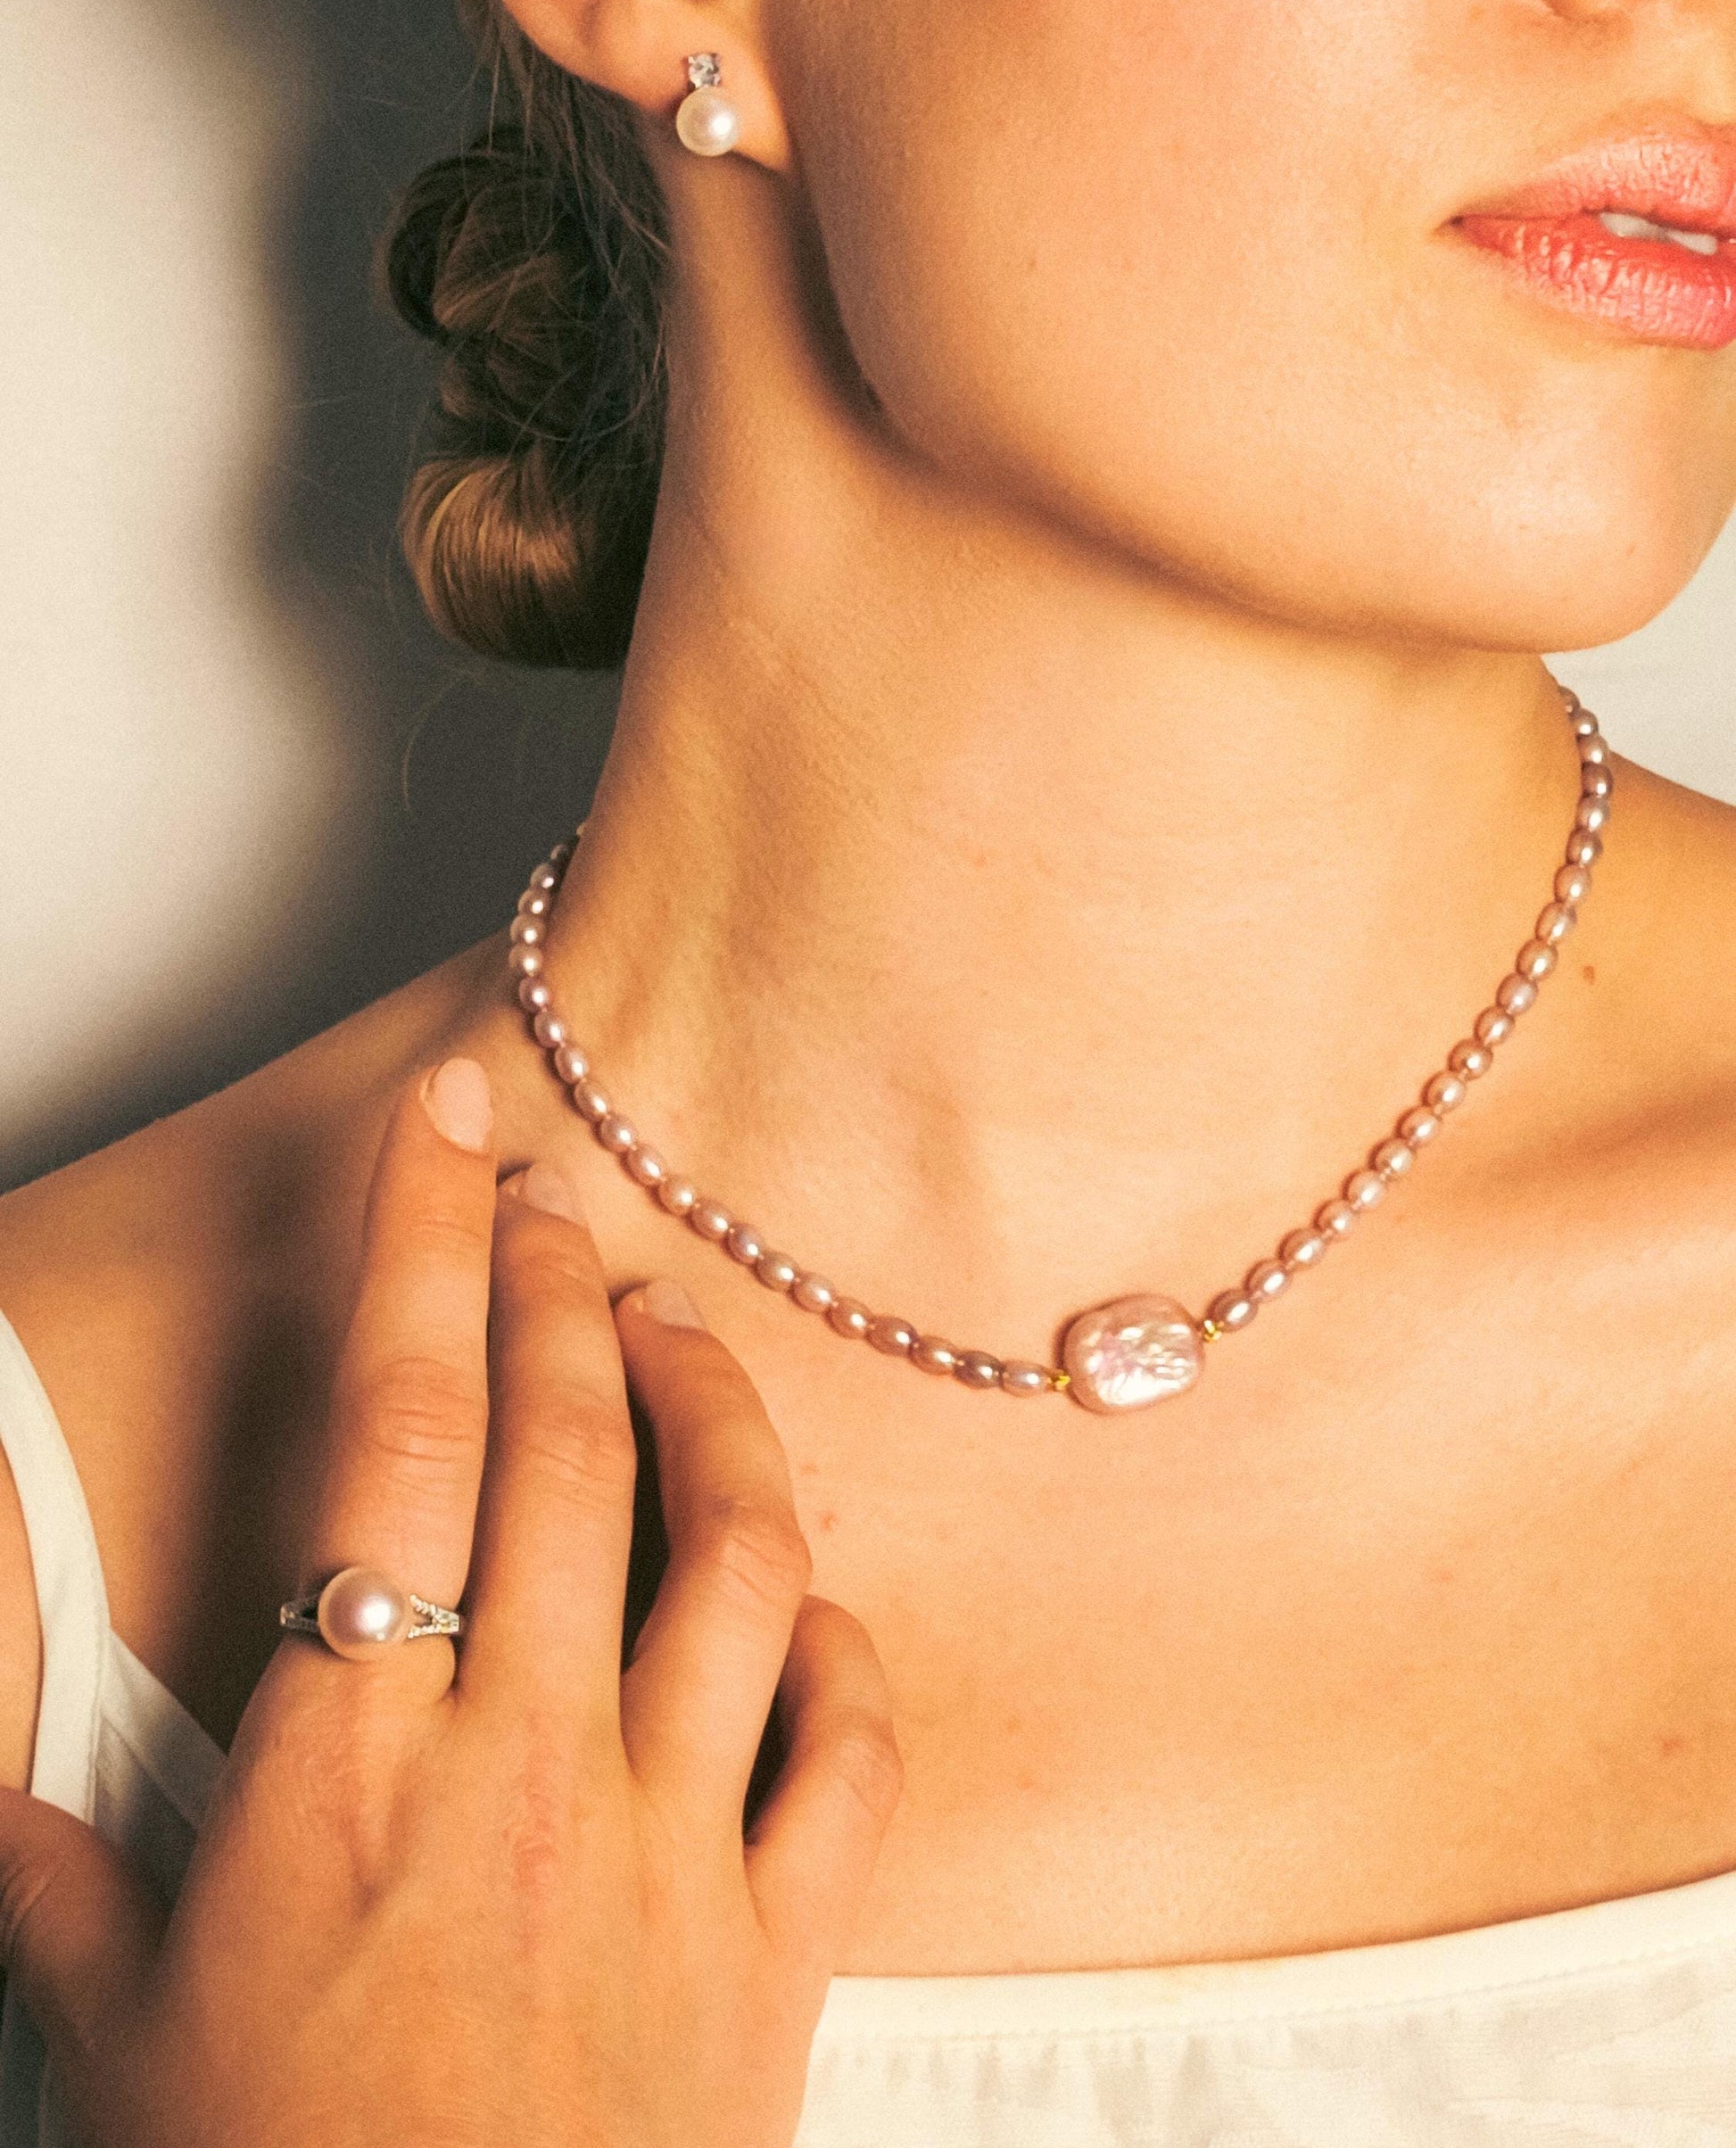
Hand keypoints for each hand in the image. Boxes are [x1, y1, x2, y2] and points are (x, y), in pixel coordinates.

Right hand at [0, 1059, 900, 2146]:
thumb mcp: (127, 2040)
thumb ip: (57, 1890)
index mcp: (352, 1764)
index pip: (393, 1434)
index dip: (422, 1250)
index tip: (451, 1126)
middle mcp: (524, 1764)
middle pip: (568, 1448)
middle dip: (561, 1291)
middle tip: (554, 1206)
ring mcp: (671, 1844)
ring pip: (737, 1556)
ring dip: (716, 1415)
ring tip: (679, 1337)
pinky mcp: (781, 1943)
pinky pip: (851, 1749)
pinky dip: (839, 1649)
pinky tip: (804, 1603)